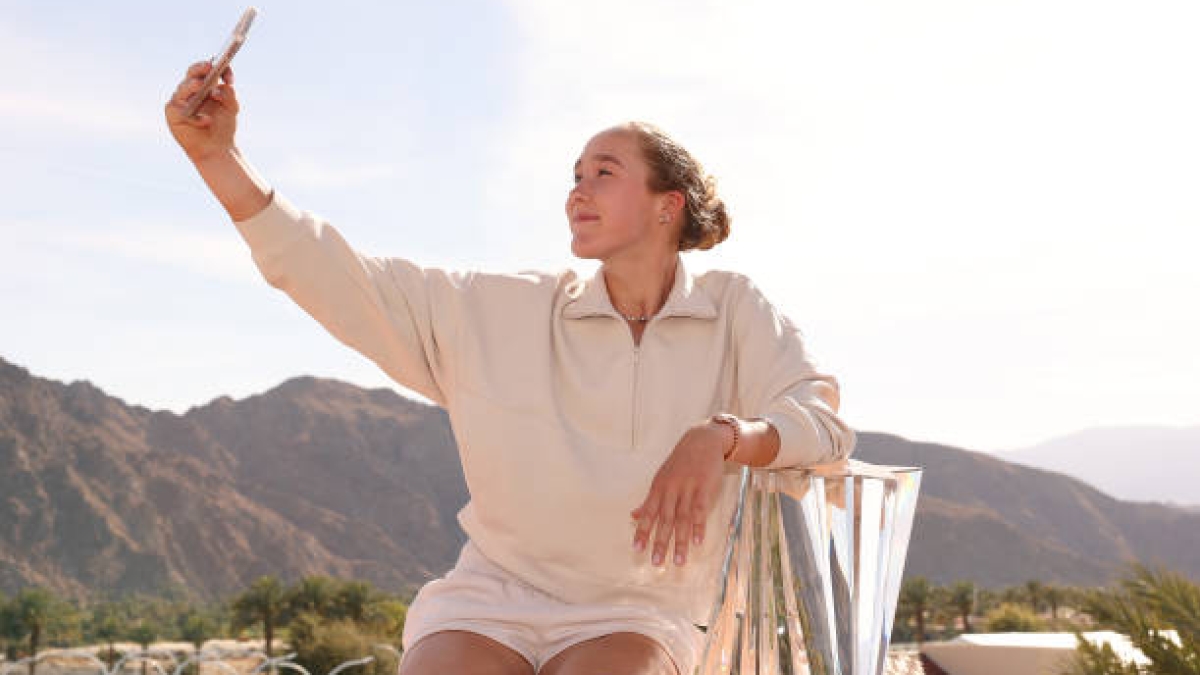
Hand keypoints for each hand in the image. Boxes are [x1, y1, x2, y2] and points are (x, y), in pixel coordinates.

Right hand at [164, 61, 239, 161]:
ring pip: (182, 89)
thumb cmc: (223, 126)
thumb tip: (218, 87)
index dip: (216, 66)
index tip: (227, 72)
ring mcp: (180, 102)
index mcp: (205, 85)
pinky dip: (195, 116)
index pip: (206, 69)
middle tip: (209, 66)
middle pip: (191, 74)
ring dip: (192, 87)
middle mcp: (190, 90)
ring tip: (201, 86)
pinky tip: (207, 121)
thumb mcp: (231, 108)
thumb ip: (228, 95)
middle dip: (199, 69)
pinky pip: (181, 111)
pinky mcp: (173, 116)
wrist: (217, 149)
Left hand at [630, 422, 728, 566]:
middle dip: (660, 542)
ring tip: (679, 561)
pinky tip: (698, 542)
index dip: (642, 531)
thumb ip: (649, 500)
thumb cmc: (680, 462)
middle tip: (657, 562)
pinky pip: (700, 510)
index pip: (648, 513)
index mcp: (659, 488)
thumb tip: (633, 515)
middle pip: (664, 520)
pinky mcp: (704, 487)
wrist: (702, 440)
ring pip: (682, 519)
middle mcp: (671, 489)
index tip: (637, 549)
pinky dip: (699, 527)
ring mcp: (687, 488)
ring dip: (681, 541)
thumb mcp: (661, 478)